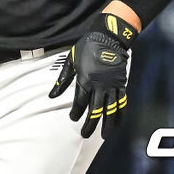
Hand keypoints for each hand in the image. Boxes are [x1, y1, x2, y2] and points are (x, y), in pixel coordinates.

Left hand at [48, 13, 136, 138]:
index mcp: (85, 80)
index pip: (80, 102)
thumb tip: (52, 95)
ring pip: (110, 110)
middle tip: (85, 134)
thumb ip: (62, 80)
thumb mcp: (71, 61)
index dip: (76, 112)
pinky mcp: (121, 84)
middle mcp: (99, 86)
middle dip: (90, 125)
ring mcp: (112, 86)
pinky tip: (118, 123)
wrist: (108, 38)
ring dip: (107, 124)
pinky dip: (120, 114)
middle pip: (95, 111)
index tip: (73, 118)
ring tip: (104, 135)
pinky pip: (122, 103)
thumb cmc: (87, 48)